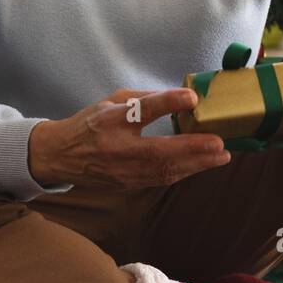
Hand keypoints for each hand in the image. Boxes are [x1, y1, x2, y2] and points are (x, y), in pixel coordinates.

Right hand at [27, 88, 229, 188]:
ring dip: (196, 165)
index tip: (191, 98)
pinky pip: (160, 179)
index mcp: (110, 120)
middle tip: (220, 143)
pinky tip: (201, 165)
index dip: (167, 103)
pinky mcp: (127, 184)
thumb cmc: (91, 124)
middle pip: (158, 151)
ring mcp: (121, 170)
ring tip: (221, 156)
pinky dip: (183, 172)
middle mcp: (116, 147)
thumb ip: (144, 99)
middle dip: (193, 149)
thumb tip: (181, 98)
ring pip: (164, 171)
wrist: (61, 156)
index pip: (141, 111)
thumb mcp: (112, 101)